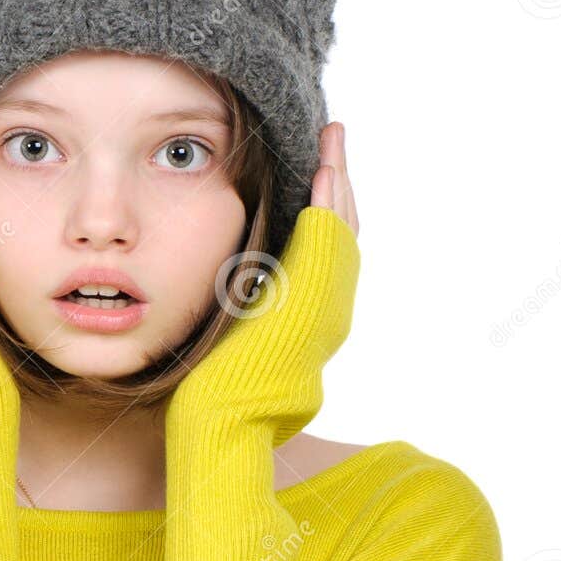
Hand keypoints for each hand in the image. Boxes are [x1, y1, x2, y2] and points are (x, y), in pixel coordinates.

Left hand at [167, 122, 360, 441]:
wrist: (226, 422)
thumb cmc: (217, 394)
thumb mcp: (235, 337)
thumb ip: (247, 304)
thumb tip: (242, 282)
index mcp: (311, 316)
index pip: (326, 248)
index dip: (326, 207)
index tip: (318, 169)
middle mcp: (330, 308)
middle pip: (343, 231)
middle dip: (338, 183)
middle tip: (332, 138)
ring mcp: (328, 303)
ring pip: (343, 229)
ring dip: (339, 181)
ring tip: (331, 139)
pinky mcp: (315, 298)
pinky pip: (330, 240)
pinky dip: (330, 203)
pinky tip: (323, 169)